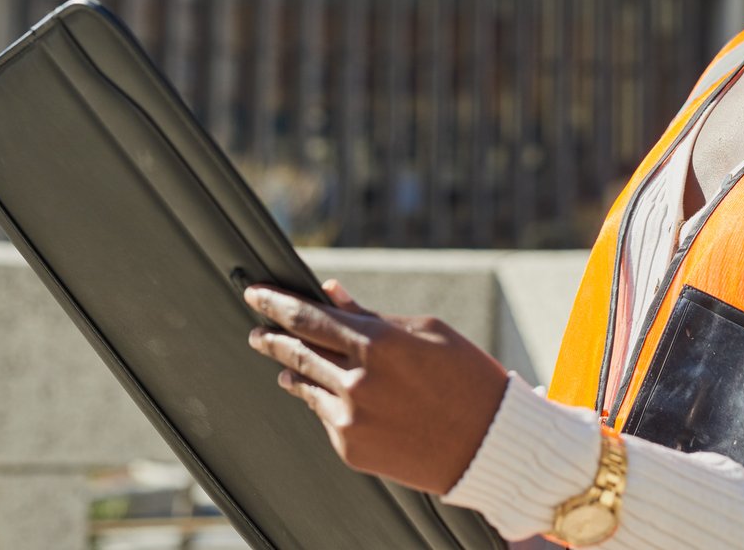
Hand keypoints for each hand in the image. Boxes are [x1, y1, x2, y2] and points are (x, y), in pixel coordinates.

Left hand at [244, 279, 509, 494]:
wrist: (489, 445)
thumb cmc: (465, 377)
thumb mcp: (425, 331)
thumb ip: (370, 315)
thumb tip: (331, 293)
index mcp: (377, 343)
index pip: (308, 317)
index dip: (275, 303)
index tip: (254, 293)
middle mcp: (357, 381)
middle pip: (295, 352)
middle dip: (270, 338)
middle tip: (256, 332)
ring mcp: (350, 419)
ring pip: (305, 386)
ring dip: (291, 371)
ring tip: (282, 364)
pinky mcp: (351, 449)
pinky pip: (325, 417)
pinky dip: (324, 402)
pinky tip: (328, 397)